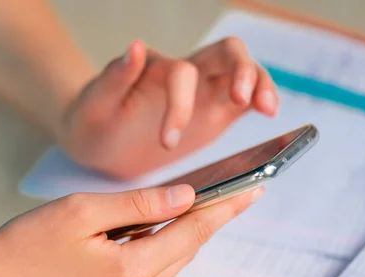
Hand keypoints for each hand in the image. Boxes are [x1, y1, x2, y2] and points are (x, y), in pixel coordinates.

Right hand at [0, 185, 263, 276]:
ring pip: (166, 266)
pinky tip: (146, 236)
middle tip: (224, 193)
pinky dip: (154, 255)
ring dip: (176, 238)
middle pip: (184, 251)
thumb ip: (138, 204)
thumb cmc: (25, 246)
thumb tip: (185, 197)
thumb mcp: (82, 212)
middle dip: (204, 221)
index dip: (225, 208)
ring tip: (184, 210)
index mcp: (131, 272)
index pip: (193, 233)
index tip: (255, 189)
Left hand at [60, 37, 278, 178]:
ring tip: (267, 108)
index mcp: (157, 69)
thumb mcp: (95, 103)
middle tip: (244, 100)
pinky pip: (245, 100)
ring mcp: (205, 92)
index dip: (179, 105)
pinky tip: (269, 113)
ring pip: (243, 73)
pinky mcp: (215, 112)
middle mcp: (186, 73)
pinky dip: (261, 101)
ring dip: (259, 84)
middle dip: (240, 71)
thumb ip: (114, 78)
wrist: (100, 142)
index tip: (167, 143)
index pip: (181, 74)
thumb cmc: (95, 120)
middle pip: (225, 53)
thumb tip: (136, 46)